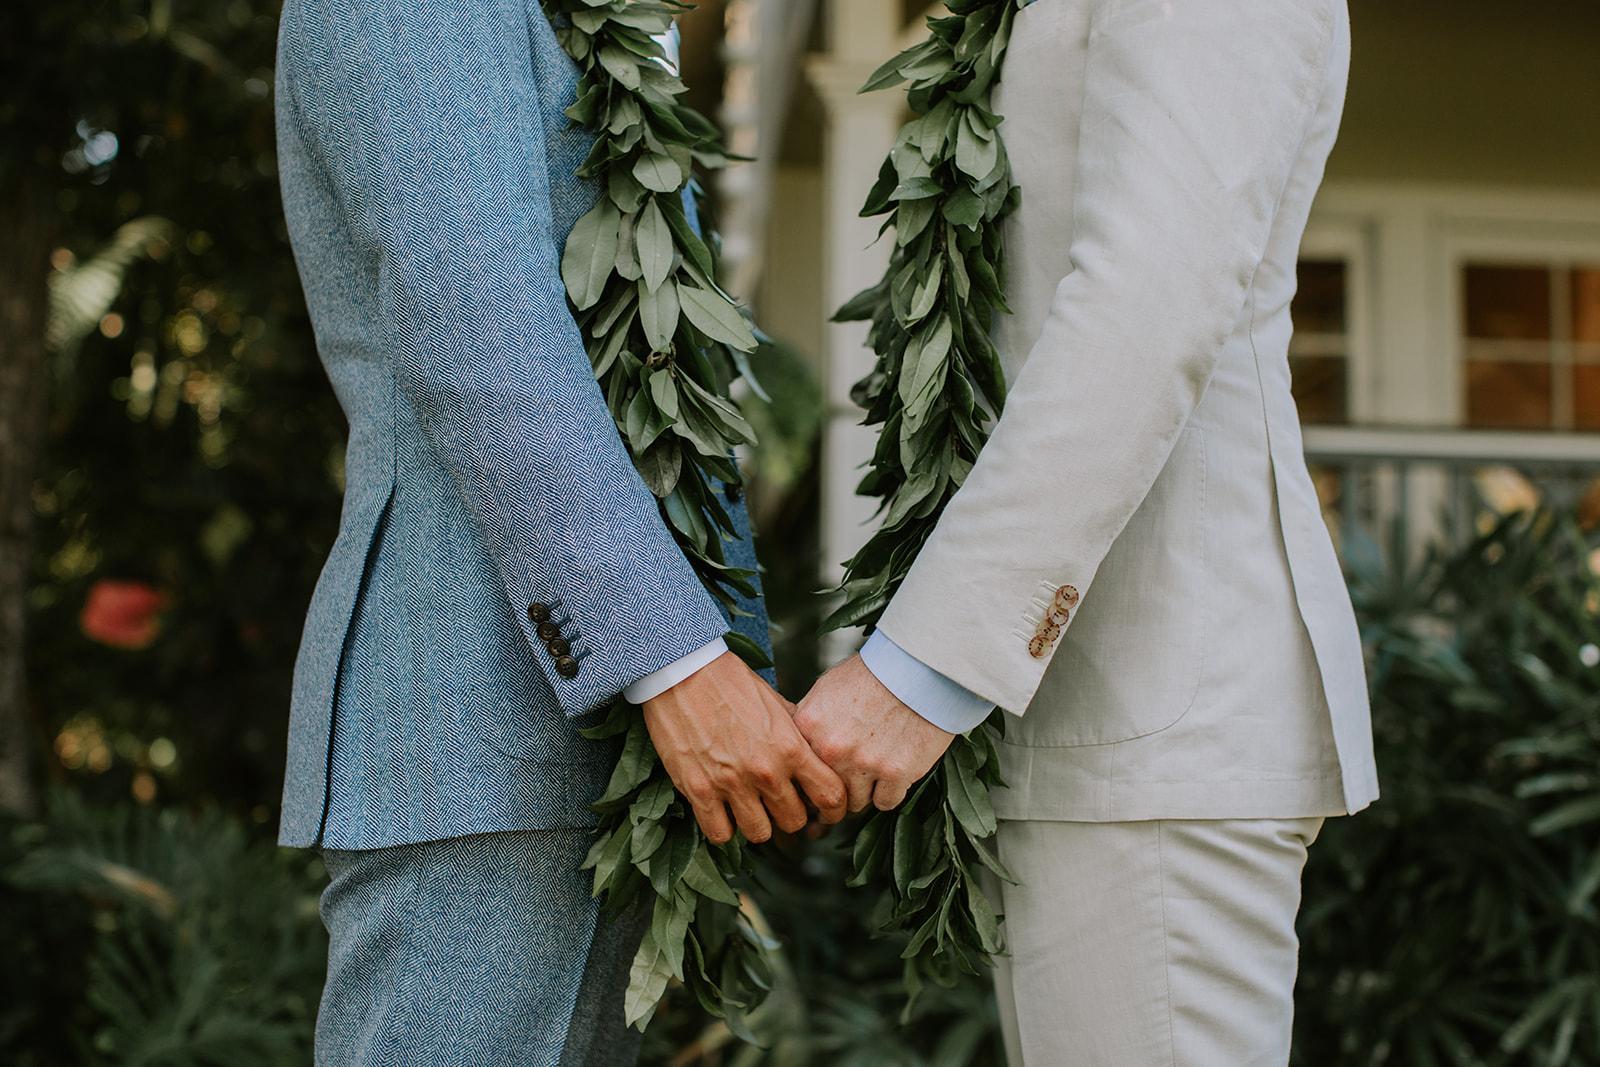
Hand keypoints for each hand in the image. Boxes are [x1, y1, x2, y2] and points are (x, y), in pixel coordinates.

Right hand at [642, 651, 847, 844]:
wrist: (683, 672)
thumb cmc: (731, 683)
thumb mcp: (776, 703)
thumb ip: (798, 734)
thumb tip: (816, 754)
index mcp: (791, 748)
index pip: (830, 797)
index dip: (833, 810)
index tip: (824, 811)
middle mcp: (765, 771)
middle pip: (795, 822)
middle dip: (789, 813)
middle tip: (778, 803)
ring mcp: (731, 784)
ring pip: (760, 833)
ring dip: (757, 822)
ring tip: (749, 806)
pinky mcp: (698, 791)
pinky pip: (720, 833)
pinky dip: (723, 826)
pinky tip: (722, 810)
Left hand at [793, 653, 955, 812]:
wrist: (919, 667)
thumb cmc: (875, 673)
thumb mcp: (827, 687)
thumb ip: (810, 721)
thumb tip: (799, 745)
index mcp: (809, 725)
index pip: (800, 769)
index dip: (815, 774)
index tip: (825, 776)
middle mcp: (831, 749)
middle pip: (827, 790)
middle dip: (840, 787)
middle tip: (854, 776)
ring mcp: (864, 763)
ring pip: (856, 802)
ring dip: (866, 790)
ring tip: (877, 768)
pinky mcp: (896, 773)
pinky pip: (886, 802)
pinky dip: (891, 791)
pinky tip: (896, 771)